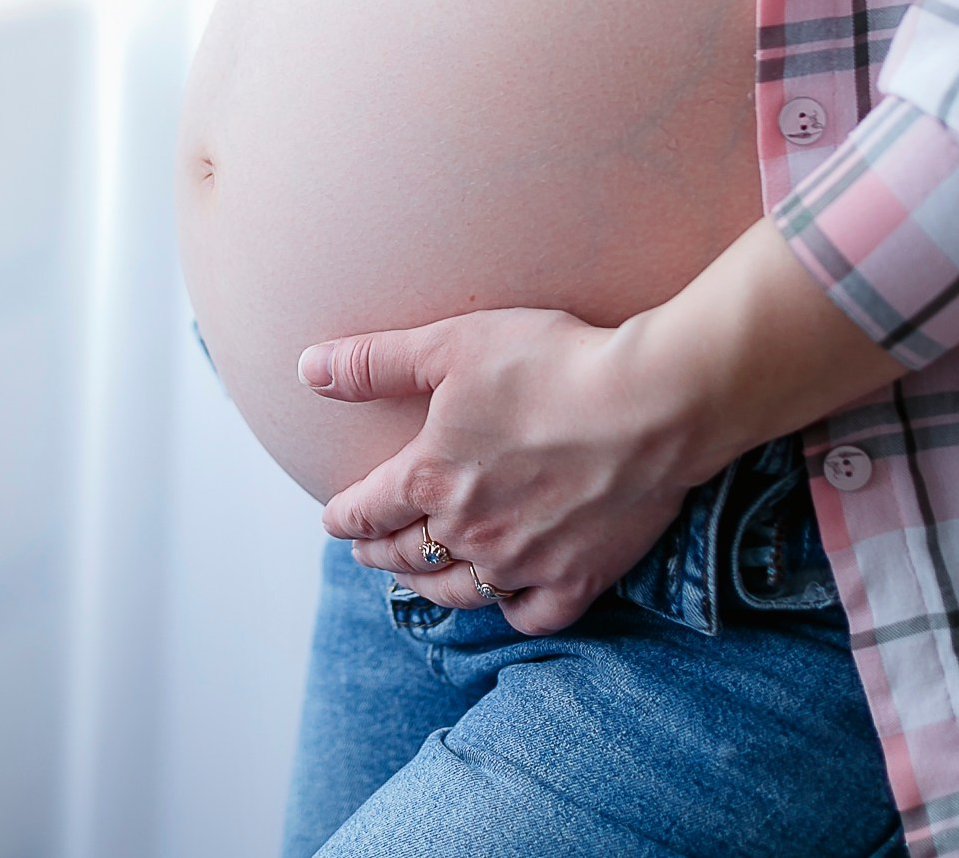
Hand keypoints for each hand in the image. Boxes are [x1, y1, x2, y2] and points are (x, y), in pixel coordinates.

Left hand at [300, 219, 909, 635]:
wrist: (652, 402)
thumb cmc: (551, 364)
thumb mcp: (450, 345)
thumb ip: (375, 362)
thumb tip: (306, 369)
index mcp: (430, 479)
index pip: (365, 512)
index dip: (344, 518)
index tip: (334, 522)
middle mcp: (469, 532)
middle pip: (408, 556)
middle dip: (381, 553)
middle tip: (370, 551)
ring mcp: (524, 563)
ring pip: (460, 592)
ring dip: (429, 586)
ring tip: (419, 581)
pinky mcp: (580, 578)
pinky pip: (533, 615)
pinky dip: (513, 611)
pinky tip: (508, 600)